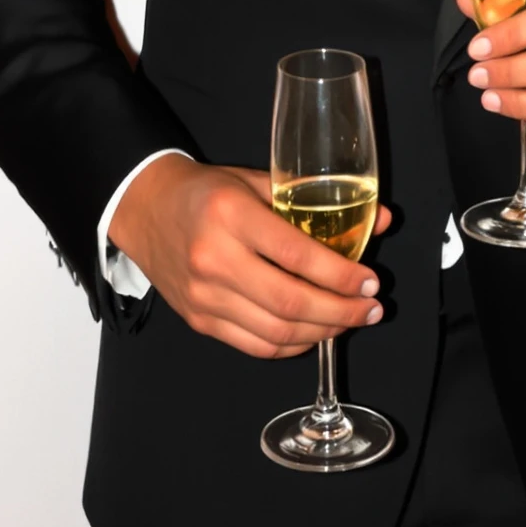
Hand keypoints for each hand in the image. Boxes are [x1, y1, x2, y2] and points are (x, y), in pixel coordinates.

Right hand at [107, 157, 391, 359]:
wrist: (145, 208)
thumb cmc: (205, 191)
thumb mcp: (258, 181)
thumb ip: (314, 202)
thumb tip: (380, 220)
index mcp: (232, 216)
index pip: (297, 255)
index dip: (341, 275)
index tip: (370, 281)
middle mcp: (214, 260)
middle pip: (290, 302)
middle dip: (341, 312)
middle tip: (372, 309)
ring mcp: (204, 297)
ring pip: (276, 331)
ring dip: (322, 332)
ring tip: (350, 321)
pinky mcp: (199, 321)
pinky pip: (254, 345)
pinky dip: (291, 345)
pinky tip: (314, 332)